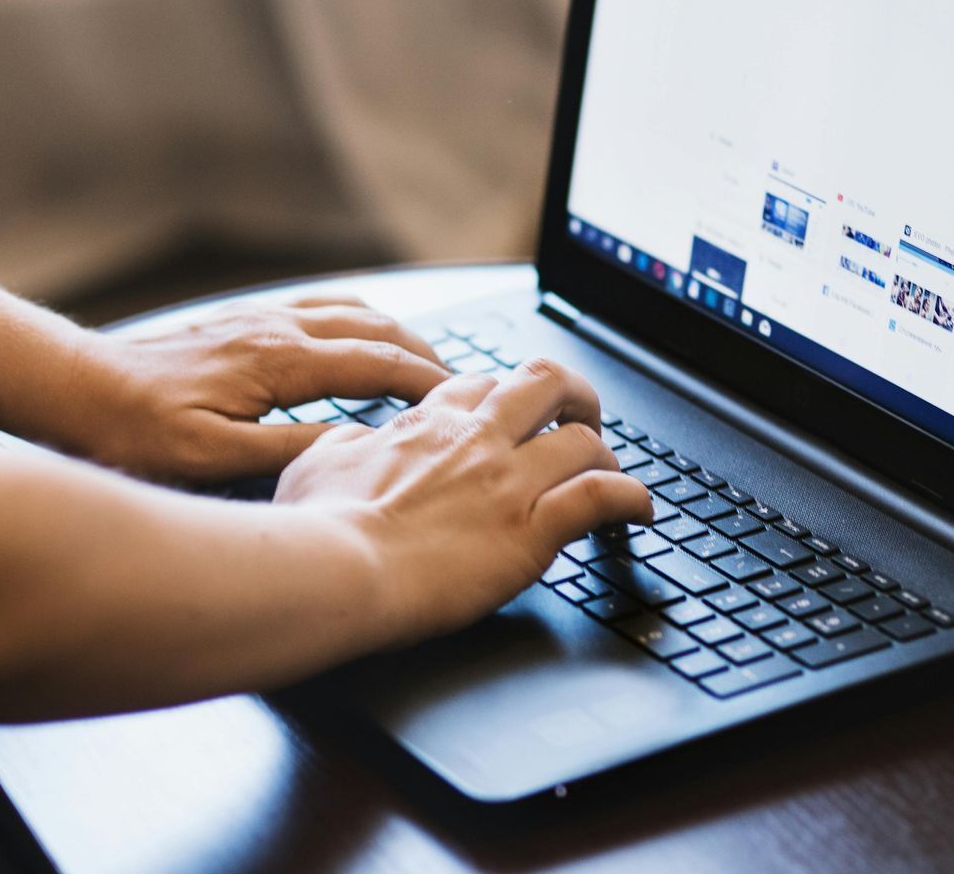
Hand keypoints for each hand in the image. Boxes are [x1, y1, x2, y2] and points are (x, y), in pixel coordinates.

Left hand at [60, 295, 451, 484]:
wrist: (73, 389)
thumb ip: (295, 451)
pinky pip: (318, 307)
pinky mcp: (239, 321)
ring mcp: (257, 317)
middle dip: (426, 352)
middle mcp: (275, 327)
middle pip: (376, 327)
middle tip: (462, 386)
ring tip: (424, 361)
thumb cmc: (134, 432)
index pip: (379, 363)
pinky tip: (357, 338)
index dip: (430, 384)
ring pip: (350, 310)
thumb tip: (360, 447)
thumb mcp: (218, 459)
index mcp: (280, 361)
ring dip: (395, 332)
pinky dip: (356, 320)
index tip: (467, 403)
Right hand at [274, 359, 654, 643]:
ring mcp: (508, 482)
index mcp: (425, 425)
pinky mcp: (532, 529)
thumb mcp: (314, 465)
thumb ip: (346, 445)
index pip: (479, 386)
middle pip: (545, 384)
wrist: (333, 570)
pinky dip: (632, 500)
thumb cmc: (314, 527)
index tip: (509, 417)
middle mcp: (475, 441)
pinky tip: (639, 513)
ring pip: (584, 439)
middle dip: (572, 396)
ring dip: (604, 456)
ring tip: (610, 474)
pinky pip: (603, 496)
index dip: (502, 398)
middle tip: (580, 418)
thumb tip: (356, 440)